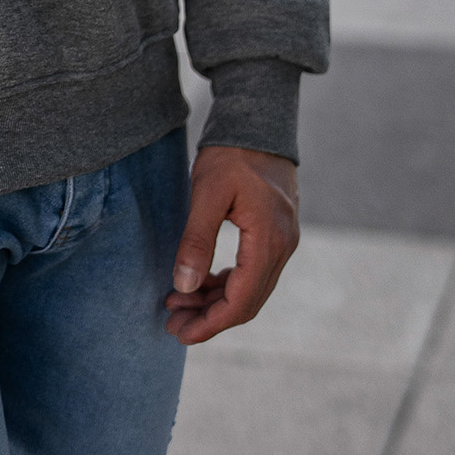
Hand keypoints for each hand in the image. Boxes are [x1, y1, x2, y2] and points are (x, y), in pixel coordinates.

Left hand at [164, 144, 298, 344]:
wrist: (258, 121)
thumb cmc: (231, 153)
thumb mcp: (207, 194)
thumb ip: (197, 241)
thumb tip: (184, 286)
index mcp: (269, 241)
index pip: (241, 301)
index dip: (210, 323)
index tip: (180, 333)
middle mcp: (283, 247)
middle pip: (247, 301)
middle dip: (209, 317)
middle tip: (171, 324)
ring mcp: (283, 240)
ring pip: (250, 288)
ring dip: (215, 301)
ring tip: (178, 304)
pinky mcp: (275, 232)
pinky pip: (253, 270)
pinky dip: (227, 282)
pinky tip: (202, 283)